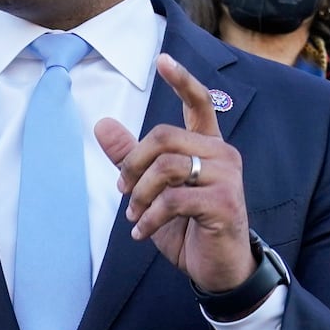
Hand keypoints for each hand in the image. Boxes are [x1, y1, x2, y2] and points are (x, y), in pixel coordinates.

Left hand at [95, 53, 255, 293]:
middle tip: (123, 193)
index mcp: (206, 146)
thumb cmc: (188, 226)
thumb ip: (131, 157)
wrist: (218, 269)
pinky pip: (174, 199)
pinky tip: (143, 232)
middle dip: (133, 164)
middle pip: (164, 135)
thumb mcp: (152, 190)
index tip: (162, 59)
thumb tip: (101, 124)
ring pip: (167, 166)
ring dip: (139, 194)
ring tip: (134, 216)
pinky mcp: (225, 203)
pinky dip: (149, 217)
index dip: (181, 80)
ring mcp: (227, 177)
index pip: (199, 103)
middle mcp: (221, 154)